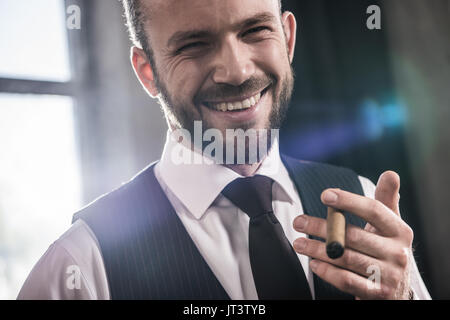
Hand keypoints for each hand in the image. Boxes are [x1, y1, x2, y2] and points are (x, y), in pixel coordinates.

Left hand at [292, 171, 413, 298]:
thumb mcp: (390, 226)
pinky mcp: (378, 294)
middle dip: (321, 227)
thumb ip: (386, 201)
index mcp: (400, 231)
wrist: (397, 291)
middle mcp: (397, 252)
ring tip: (299, 243)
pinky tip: (314, 263)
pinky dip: (327, 271)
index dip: (348, 201)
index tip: (324, 195)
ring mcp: (388, 275)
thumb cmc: (386, 250)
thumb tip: (390, 173)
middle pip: (353, 235)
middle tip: (299, 222)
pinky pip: (347, 281)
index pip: (373, 210)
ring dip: (317, 249)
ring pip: (345, 258)